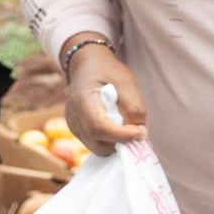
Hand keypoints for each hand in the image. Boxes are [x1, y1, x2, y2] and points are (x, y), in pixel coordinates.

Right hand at [60, 33, 147, 155]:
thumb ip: (135, 107)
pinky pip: (95, 143)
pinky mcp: (77, 130)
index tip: (140, 133)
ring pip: (97, 147)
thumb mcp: (127, 82)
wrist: (86, 65)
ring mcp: (73, 125)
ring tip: (124, 124)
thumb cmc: (107, 71)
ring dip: (115, 143)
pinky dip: (109, 140)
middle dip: (120, 142)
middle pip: (97, 143)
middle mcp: (73, 116)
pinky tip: (115, 125)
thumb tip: (141, 134)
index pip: (99, 127)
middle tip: (135, 130)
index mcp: (82, 100)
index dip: (121, 135)